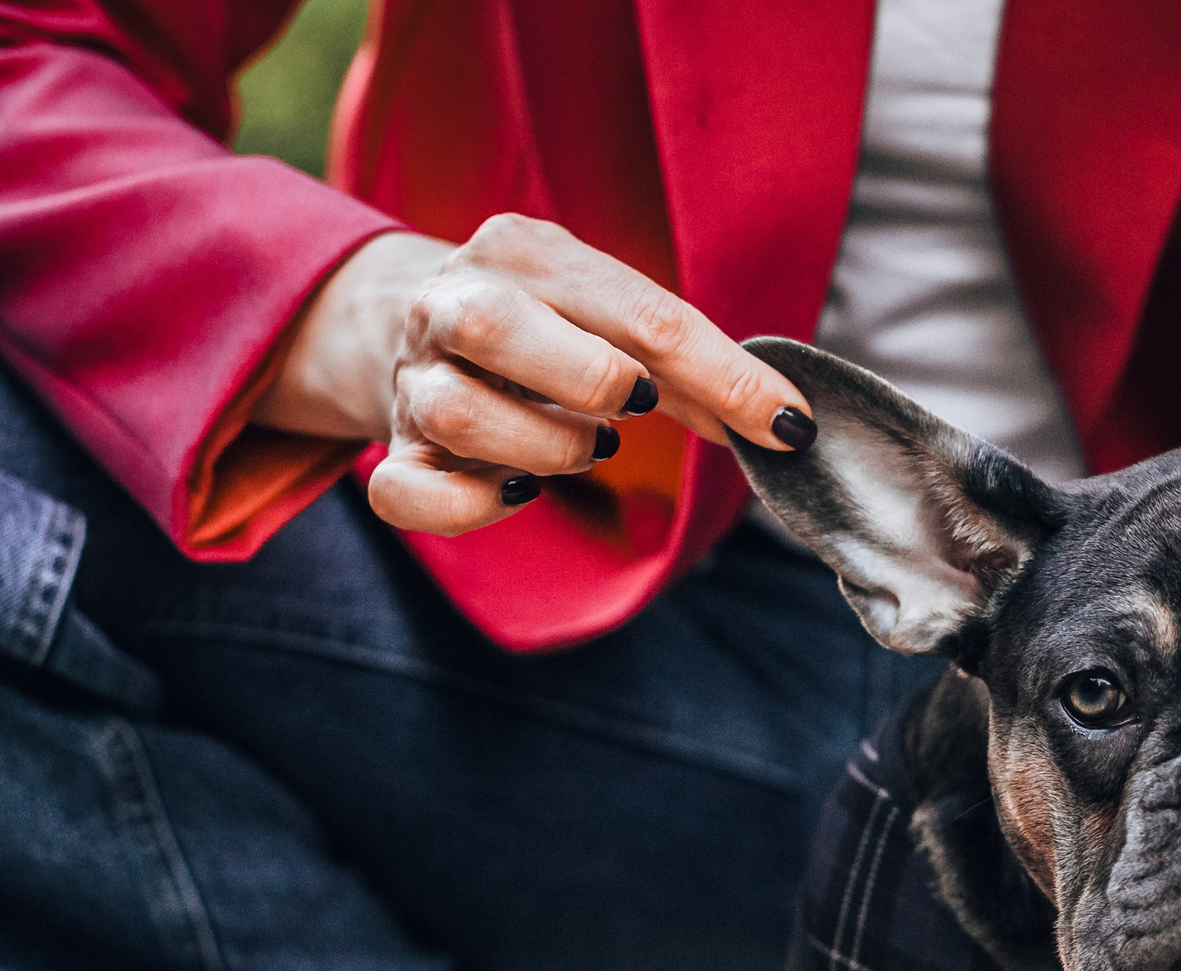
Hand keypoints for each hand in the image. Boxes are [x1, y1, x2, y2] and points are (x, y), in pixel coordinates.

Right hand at [256, 216, 813, 535]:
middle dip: (590, 380)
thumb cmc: (551, 326)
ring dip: (546, 449)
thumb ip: (697, 372)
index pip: (636, 310)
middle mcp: (451, 302)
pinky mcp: (394, 451)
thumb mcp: (620, 320)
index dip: (723, 375)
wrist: (410, 320)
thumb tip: (784, 428)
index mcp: (524, 253)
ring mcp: (413, 379)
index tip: (786, 426)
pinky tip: (519, 492)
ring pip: (459, 415)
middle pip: (495, 326)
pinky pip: (405, 494)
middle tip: (634, 411)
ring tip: (585, 448)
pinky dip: (471, 508)